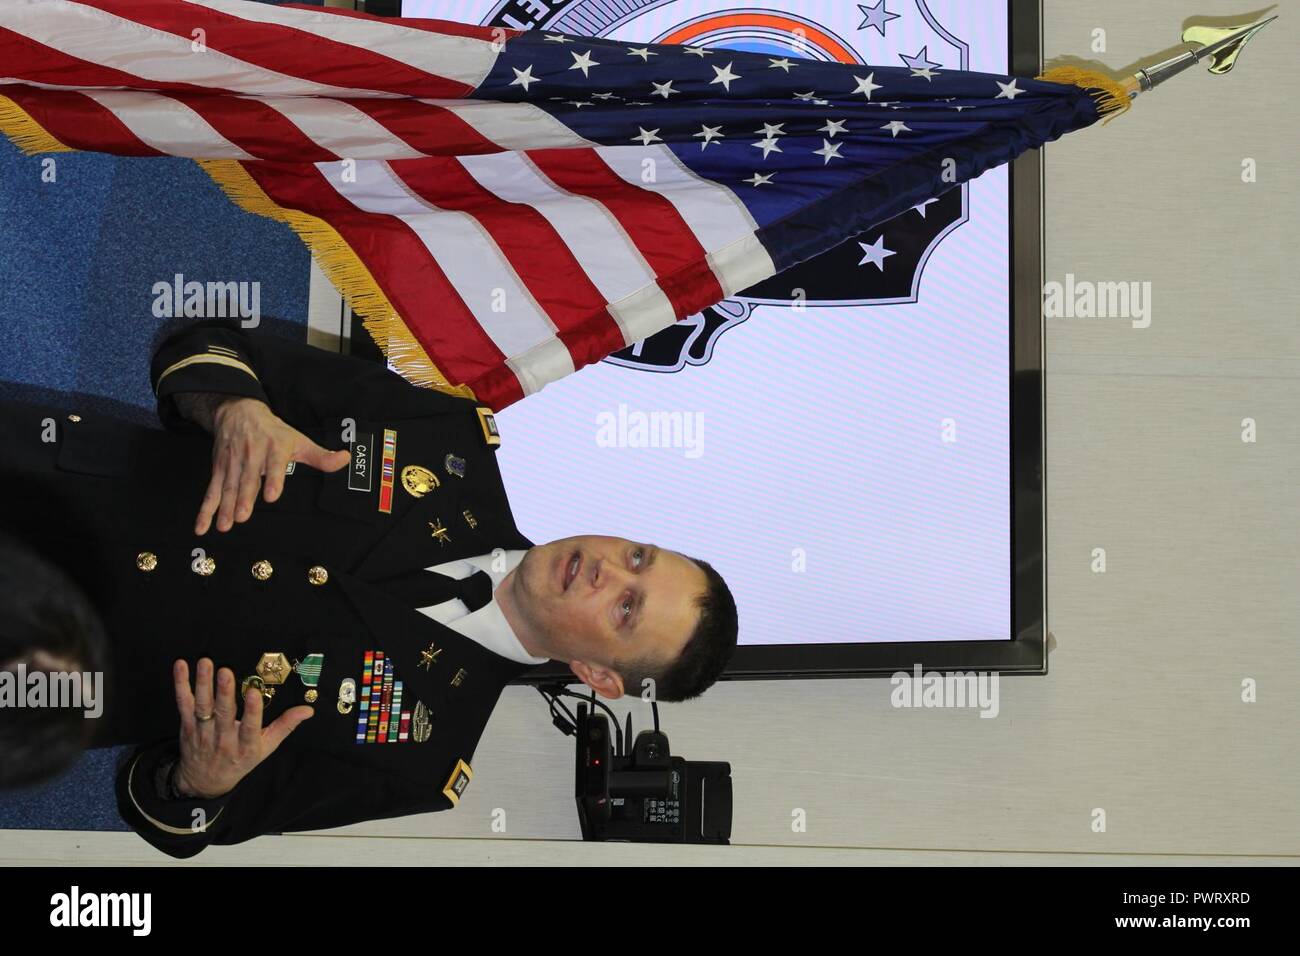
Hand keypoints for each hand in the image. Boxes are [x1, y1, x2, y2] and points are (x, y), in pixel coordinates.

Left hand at [172, 658, 313, 799]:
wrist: (204, 782)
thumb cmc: (241, 760)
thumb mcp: (266, 748)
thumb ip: (285, 726)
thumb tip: (308, 709)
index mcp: (245, 746)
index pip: (249, 728)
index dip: (251, 711)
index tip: (253, 693)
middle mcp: (223, 739)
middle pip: (223, 714)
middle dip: (224, 692)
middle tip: (226, 672)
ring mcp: (203, 732)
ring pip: (202, 707)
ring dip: (203, 684)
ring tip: (206, 663)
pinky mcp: (187, 726)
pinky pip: (183, 704)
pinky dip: (181, 685)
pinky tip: (181, 667)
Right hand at [197, 397, 349, 533]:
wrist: (239, 412)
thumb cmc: (274, 432)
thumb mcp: (299, 440)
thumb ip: (321, 456)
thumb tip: (345, 459)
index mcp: (274, 448)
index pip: (275, 465)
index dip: (273, 479)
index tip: (271, 495)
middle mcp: (252, 456)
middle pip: (247, 479)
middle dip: (243, 498)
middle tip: (241, 516)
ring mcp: (233, 464)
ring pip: (227, 487)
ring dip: (224, 507)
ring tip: (225, 525)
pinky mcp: (219, 469)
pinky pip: (211, 491)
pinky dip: (205, 509)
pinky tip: (202, 526)